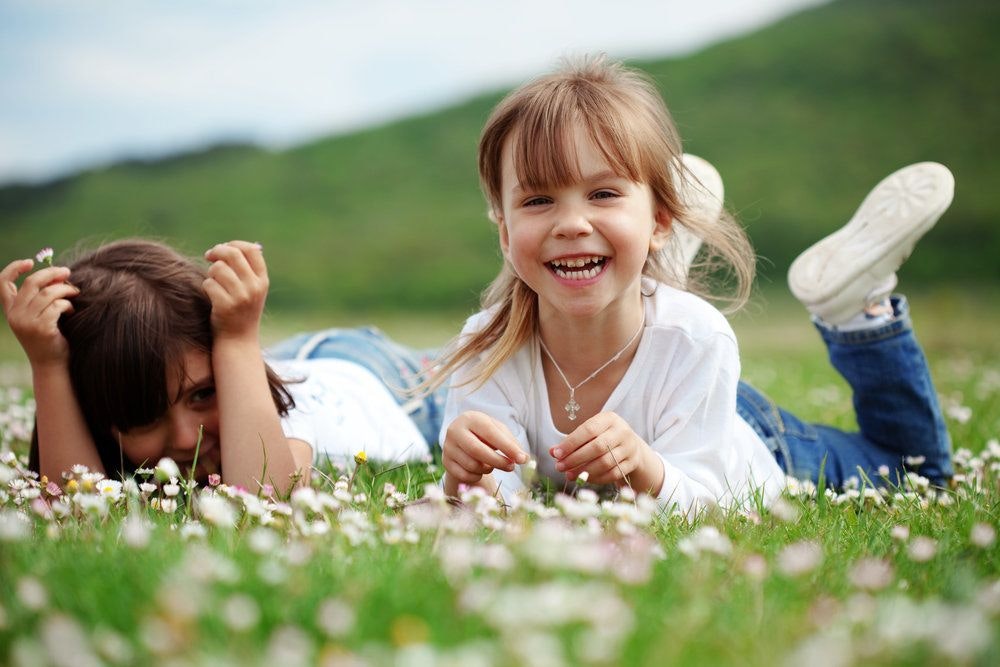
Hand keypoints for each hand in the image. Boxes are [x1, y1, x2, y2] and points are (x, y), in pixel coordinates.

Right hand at [0, 259, 77, 367]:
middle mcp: (15, 315)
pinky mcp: (42, 328)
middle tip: (67, 272)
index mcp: (11, 310)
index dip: (14, 268)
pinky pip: (58, 306)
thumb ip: (42, 296)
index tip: (30, 261)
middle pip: (32, 283)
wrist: (51, 364)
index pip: (2, 283)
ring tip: (74, 293)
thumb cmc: (49, 337)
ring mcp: (27, 322)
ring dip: (65, 289)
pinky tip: (72, 310)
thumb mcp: (40, 315)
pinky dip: (68, 304)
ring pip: (48, 293)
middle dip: (52, 273)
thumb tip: (59, 273)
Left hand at [203, 241, 267, 341]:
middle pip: (232, 254)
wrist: (238, 340)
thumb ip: (246, 269)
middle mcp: (255, 287)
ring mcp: (241, 297)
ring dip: (210, 273)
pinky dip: (206, 287)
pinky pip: (209, 284)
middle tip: (208, 256)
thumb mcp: (252, 290)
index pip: (251, 250)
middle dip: (217, 251)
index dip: (234, 244)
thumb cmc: (241, 310)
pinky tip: (211, 296)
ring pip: (218, 268)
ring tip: (213, 283)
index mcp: (263, 280)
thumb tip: (229, 246)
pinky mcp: (225, 306)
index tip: (223, 248)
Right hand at [442, 410, 527, 494]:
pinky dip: (477, 476)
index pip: (491, 434)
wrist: (462, 438)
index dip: (508, 448)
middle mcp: (455, 430)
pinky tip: (480, 470)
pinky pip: (465, 475)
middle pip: (478, 451)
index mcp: (471, 418)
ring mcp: (448, 447)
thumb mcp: (498, 432)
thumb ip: (512, 443)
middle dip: (498, 462)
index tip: (522, 459)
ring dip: (488, 469)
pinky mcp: (445, 461)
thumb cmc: (485, 433)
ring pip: (472, 465)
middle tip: (511, 467)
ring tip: (492, 464)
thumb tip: (524, 459)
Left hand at [550, 412, 664, 492]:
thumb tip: (553, 452)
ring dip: (585, 471)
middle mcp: (622, 431)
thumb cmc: (603, 437)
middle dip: (575, 459)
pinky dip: (597, 478)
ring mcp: (630, 447)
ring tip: (569, 475)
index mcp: (609, 419)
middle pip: (597, 447)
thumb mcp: (589, 434)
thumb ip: (571, 441)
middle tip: (560, 467)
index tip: (556, 454)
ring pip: (605, 462)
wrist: (630, 445)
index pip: (588, 430)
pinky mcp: (633, 462)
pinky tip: (585, 479)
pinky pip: (613, 473)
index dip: (571, 443)